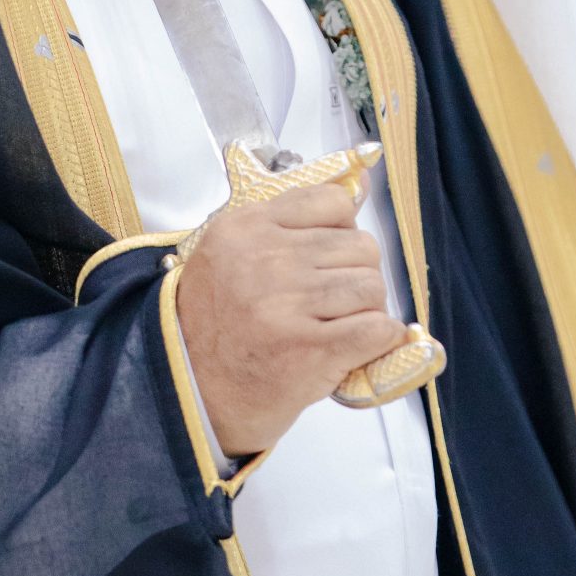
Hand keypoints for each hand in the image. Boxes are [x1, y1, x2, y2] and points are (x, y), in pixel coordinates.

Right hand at [177, 180, 408, 457]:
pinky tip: (358, 346)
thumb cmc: (221, 325)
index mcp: (245, 228)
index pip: (331, 202)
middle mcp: (264, 260)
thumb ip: (295, 219)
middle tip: (334, 303)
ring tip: (340, 325)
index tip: (326, 260)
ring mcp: (286, 304)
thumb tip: (362, 183)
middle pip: (360, 247)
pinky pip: (377, 329)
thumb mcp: (236, 254)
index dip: (341, 233)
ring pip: (372, 286)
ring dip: (368, 310)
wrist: (195, 393)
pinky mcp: (309, 349)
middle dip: (357, 275)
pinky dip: (380, 339)